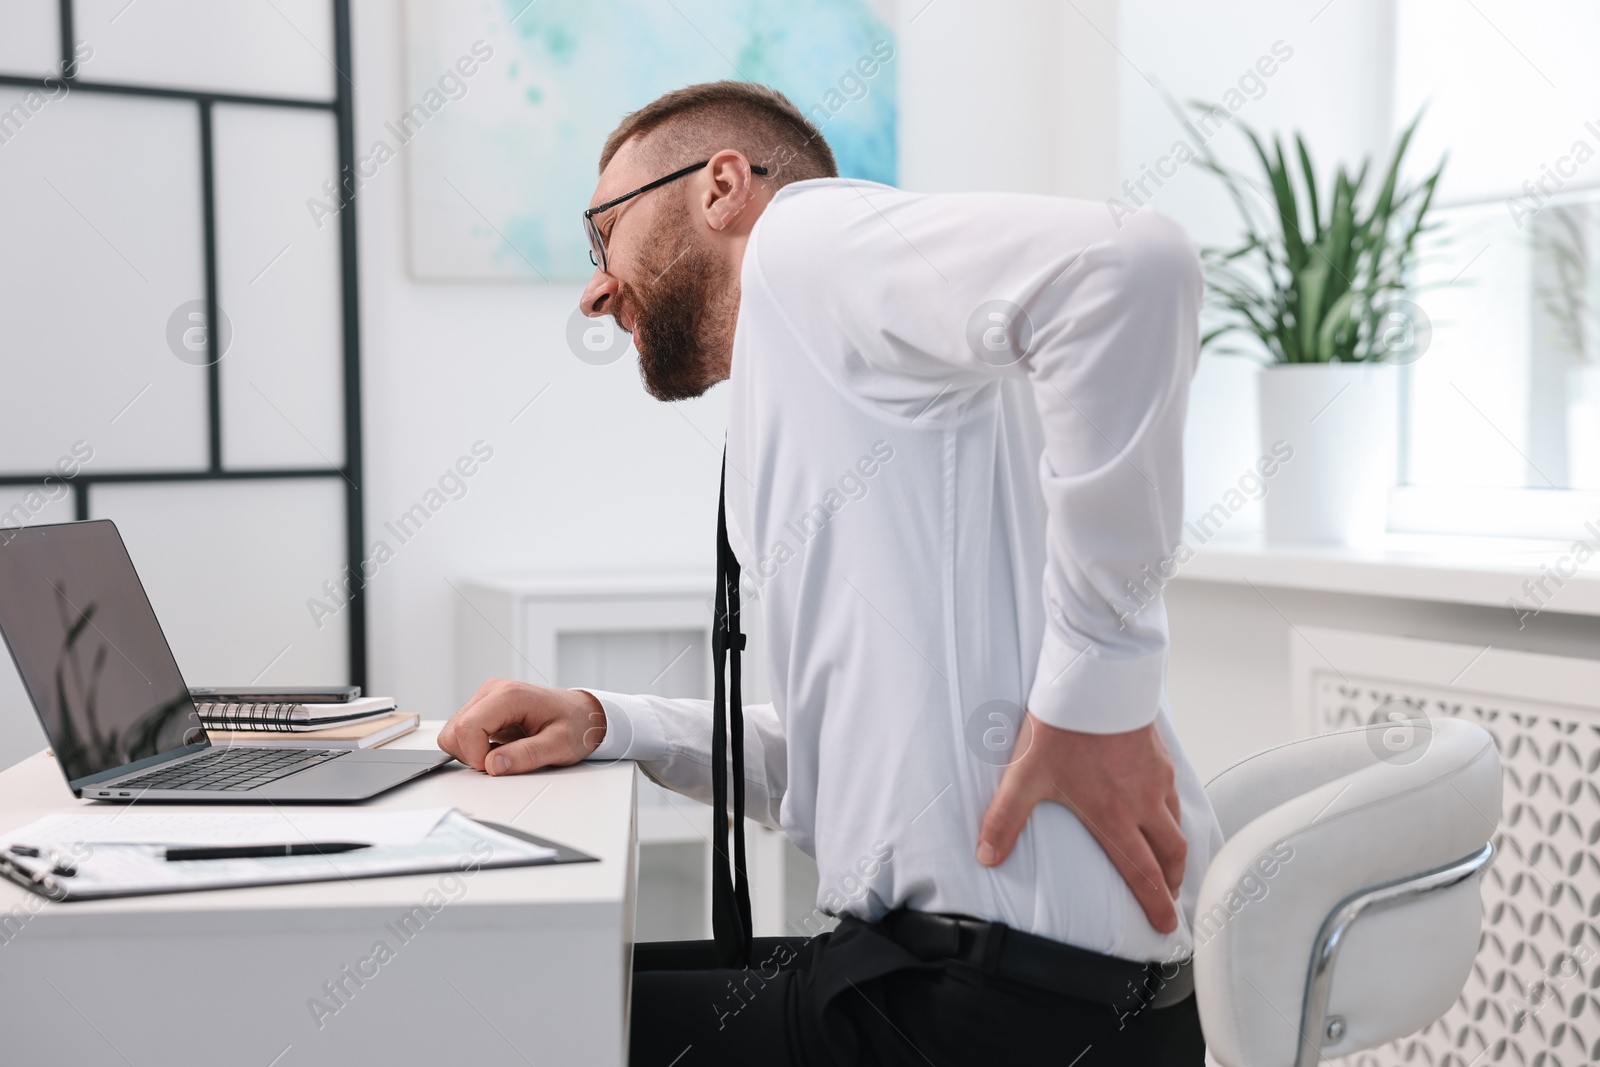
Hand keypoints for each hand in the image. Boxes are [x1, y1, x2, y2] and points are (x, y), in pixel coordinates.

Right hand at [438, 679, 606, 775]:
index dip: (476, 756)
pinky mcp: (483, 708)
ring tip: (504, 753)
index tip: (497, 766)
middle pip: (454, 731)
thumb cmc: (576, 725)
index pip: (467, 728)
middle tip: (504, 760)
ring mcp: (486, 698)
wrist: (584, 714)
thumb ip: (527, 755)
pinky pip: (462, 733)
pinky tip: (498, 748)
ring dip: (471, 751)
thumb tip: (493, 766)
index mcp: (509, 695)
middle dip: (472, 755)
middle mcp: (493, 691)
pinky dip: (474, 747)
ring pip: (453, 732)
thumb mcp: (560, 745)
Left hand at [976, 714, 1185, 933]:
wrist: (1093, 680)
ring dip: (1174, 845)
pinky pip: (1173, 790)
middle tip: (1170, 895)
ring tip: (1166, 855)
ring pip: (1176, 821)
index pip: (1143, 873)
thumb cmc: (1061, 727)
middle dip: (1174, 881)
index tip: (1167, 926)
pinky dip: (1171, 809)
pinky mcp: (1159, 752)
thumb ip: (1005, 820)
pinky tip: (1157, 803)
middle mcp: (1143, 801)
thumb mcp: (1024, 777)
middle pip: (1172, 852)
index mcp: (1114, 816)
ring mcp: (1156, 775)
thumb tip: (987, 856)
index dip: (1157, 904)